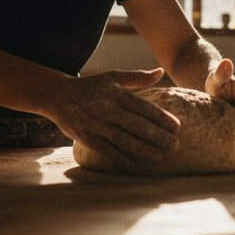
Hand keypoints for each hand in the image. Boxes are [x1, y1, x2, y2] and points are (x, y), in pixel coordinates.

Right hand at [48, 68, 179, 164]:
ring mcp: (96, 124)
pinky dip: (123, 158)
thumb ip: (137, 77)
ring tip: (160, 157)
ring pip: (125, 140)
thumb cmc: (90, 87)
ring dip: (144, 150)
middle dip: (159, 137)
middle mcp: (107, 108)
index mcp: (116, 93)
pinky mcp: (86, 138)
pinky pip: (108, 150)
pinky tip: (137, 163)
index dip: (162, 119)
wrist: (57, 95)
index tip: (177, 128)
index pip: (144, 108)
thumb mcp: (112, 77)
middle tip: (175, 146)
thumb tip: (160, 72)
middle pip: (138, 126)